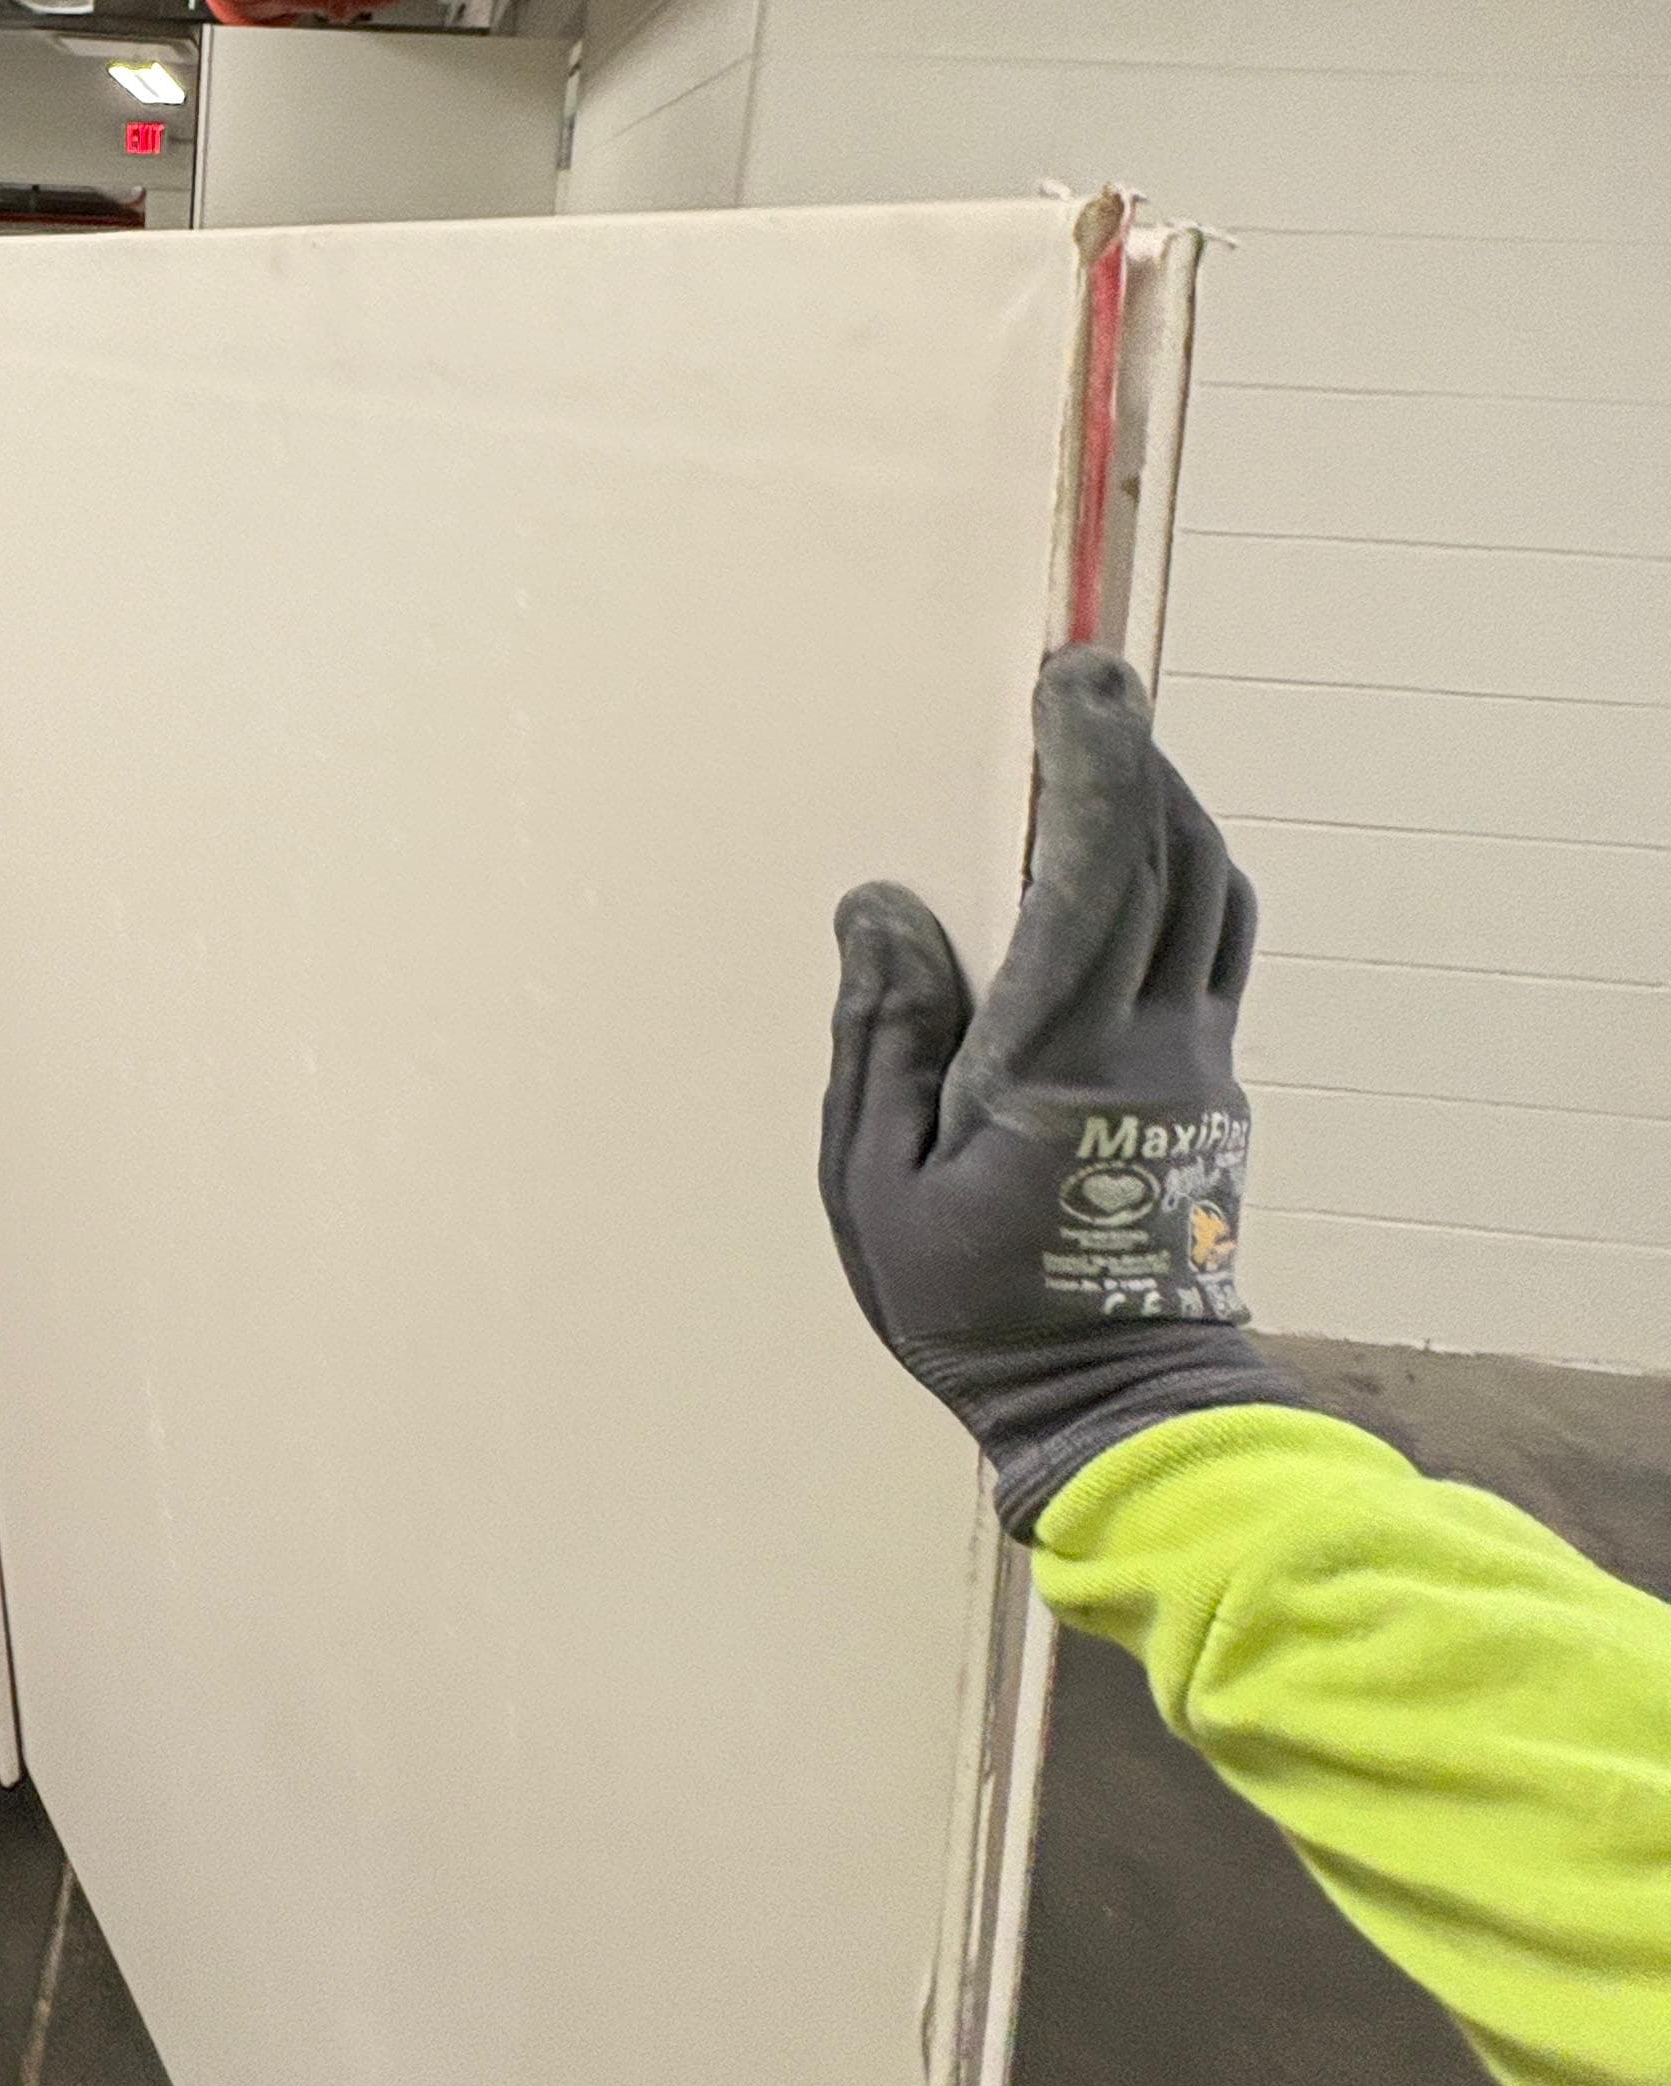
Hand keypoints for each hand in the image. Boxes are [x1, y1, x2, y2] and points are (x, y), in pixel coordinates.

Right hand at [818, 647, 1295, 1538]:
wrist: (1119, 1409)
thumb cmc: (974, 1312)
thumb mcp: (873, 1188)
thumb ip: (882, 1037)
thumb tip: (885, 903)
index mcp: (1062, 1063)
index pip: (1097, 880)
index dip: (1092, 770)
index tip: (1073, 685)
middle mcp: (1154, 1046)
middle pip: (1175, 861)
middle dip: (1133, 754)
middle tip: (1086, 676)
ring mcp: (1200, 1066)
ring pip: (1213, 897)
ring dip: (1168, 807)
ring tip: (1107, 751)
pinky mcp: (1213, 1088)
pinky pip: (1212, 947)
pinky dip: (1177, 874)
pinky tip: (1128, 862)